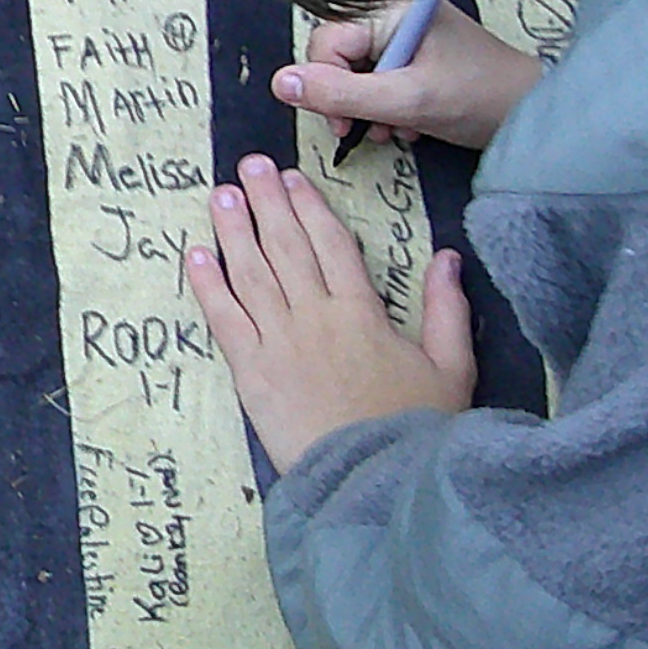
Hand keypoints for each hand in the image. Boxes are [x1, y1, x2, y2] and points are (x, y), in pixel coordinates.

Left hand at [183, 155, 471, 473]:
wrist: (374, 483)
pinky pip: (224, 319)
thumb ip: (447, 309)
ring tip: (219, 194)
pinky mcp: (251, 372)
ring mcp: (279, 342)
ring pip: (251, 273)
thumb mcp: (452, 368)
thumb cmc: (417, 430)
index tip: (292, 177)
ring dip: (232, 230)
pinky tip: (195, 255)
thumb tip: (448, 256)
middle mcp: (316, 316)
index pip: (332, 244)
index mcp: (363, 312)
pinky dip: (207, 285)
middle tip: (248, 165)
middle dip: (266, 201)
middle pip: (286, 246)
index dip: (310, 207)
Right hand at [275, 4, 540, 150]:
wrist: (534, 115)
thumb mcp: (406, 100)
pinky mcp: (418, 55)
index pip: (326, 42)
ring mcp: (407, 34)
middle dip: (349, 99)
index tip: (343, 123)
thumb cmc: (480, 98)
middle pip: (338, 57)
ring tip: (393, 128)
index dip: (326, 85)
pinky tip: (406, 124)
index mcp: (391, 7)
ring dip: (367, 108)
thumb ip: (342, 93)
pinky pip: (379, 78)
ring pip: (356, 72)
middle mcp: (395, 12)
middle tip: (366, 129)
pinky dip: (385, 106)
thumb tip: (280, 83)